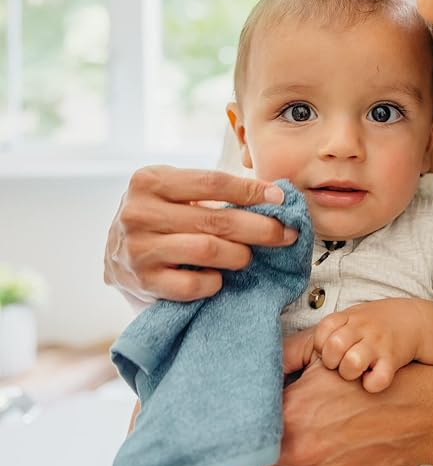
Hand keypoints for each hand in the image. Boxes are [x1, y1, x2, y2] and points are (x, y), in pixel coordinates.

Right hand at [104, 166, 297, 300]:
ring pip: (208, 251)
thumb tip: (273, 198)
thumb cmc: (159, 216)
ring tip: (248, 256)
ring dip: (239, 255)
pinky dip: (215, 282)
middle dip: (260, 227)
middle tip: (285, 233)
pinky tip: (219, 277)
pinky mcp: (144, 282)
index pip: (212, 182)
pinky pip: (193, 285)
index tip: (280, 198)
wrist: (114, 254)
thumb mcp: (174, 191)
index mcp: (149, 180)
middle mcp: (139, 212)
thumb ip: (214, 191)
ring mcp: (139, 249)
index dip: (251, 191)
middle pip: (215, 219)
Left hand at [215, 350, 432, 465]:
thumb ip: (284, 370)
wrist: (414, 411)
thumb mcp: (322, 364)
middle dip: (225, 464)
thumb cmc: (367, 384)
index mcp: (291, 410)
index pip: (241, 429)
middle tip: (208, 463)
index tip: (204, 435)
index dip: (220, 434)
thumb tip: (253, 371)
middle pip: (246, 463)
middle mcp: (298, 448)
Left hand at [312, 299, 422, 391]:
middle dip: (331, 362)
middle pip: (333, 347)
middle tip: (340, 364)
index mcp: (345, 318)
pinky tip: (372, 380)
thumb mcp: (344, 323)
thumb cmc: (369, 327)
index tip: (329, 351)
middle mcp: (361, 328)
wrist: (413, 320)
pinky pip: (378, 378)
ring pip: (352, 362)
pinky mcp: (394, 359)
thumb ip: (314, 339)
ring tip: (355, 372)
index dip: (321, 346)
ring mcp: (378, 343)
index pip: (321, 331)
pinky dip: (372, 384)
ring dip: (350, 373)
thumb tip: (278, 364)